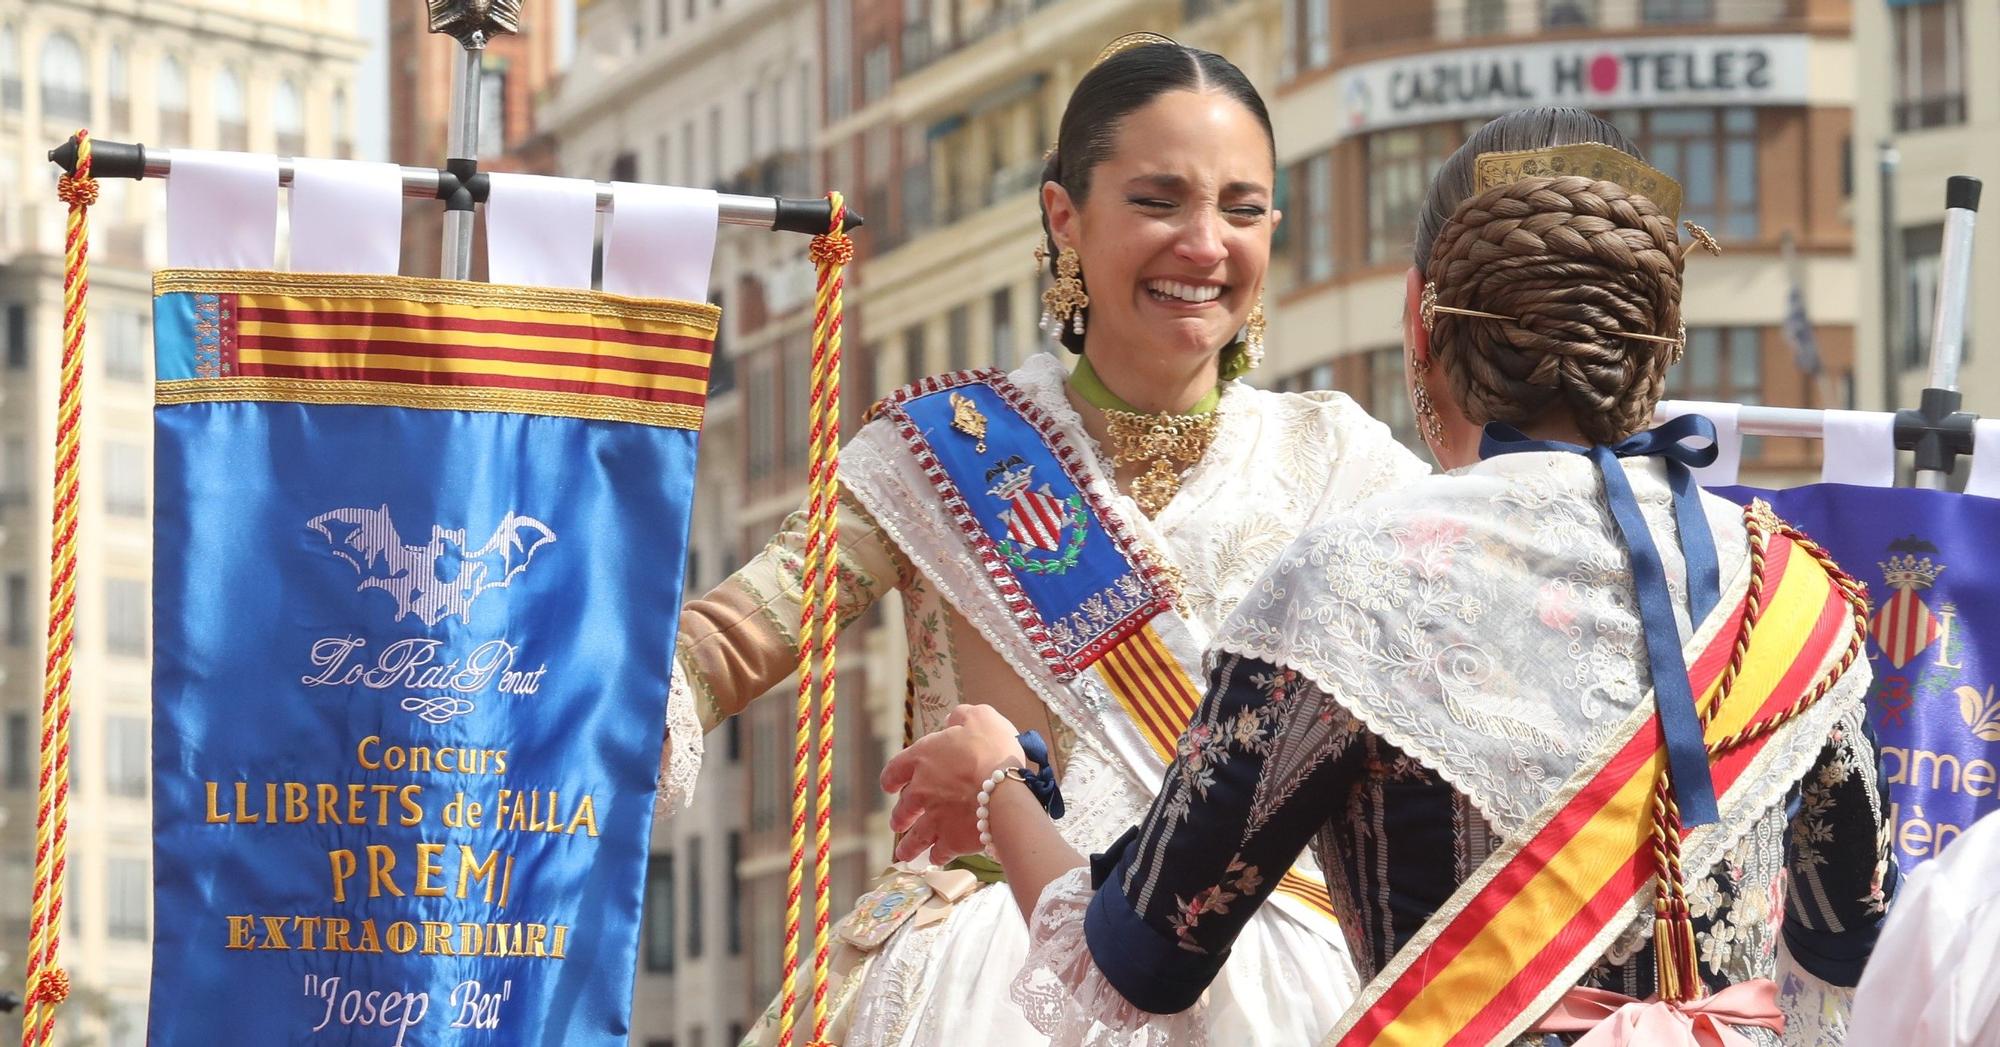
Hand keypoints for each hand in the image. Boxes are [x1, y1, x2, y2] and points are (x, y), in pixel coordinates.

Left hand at [879, 705, 1028, 863]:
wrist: (1003, 788)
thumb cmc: (991, 747)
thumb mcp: (978, 717)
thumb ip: (961, 718)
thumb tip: (952, 721)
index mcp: (922, 758)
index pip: (896, 769)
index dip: (892, 778)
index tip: (889, 787)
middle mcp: (921, 791)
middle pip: (903, 809)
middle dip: (900, 818)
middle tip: (898, 823)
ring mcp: (935, 819)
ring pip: (915, 837)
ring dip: (909, 846)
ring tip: (904, 853)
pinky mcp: (952, 840)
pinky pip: (940, 852)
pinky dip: (938, 856)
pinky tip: (937, 859)